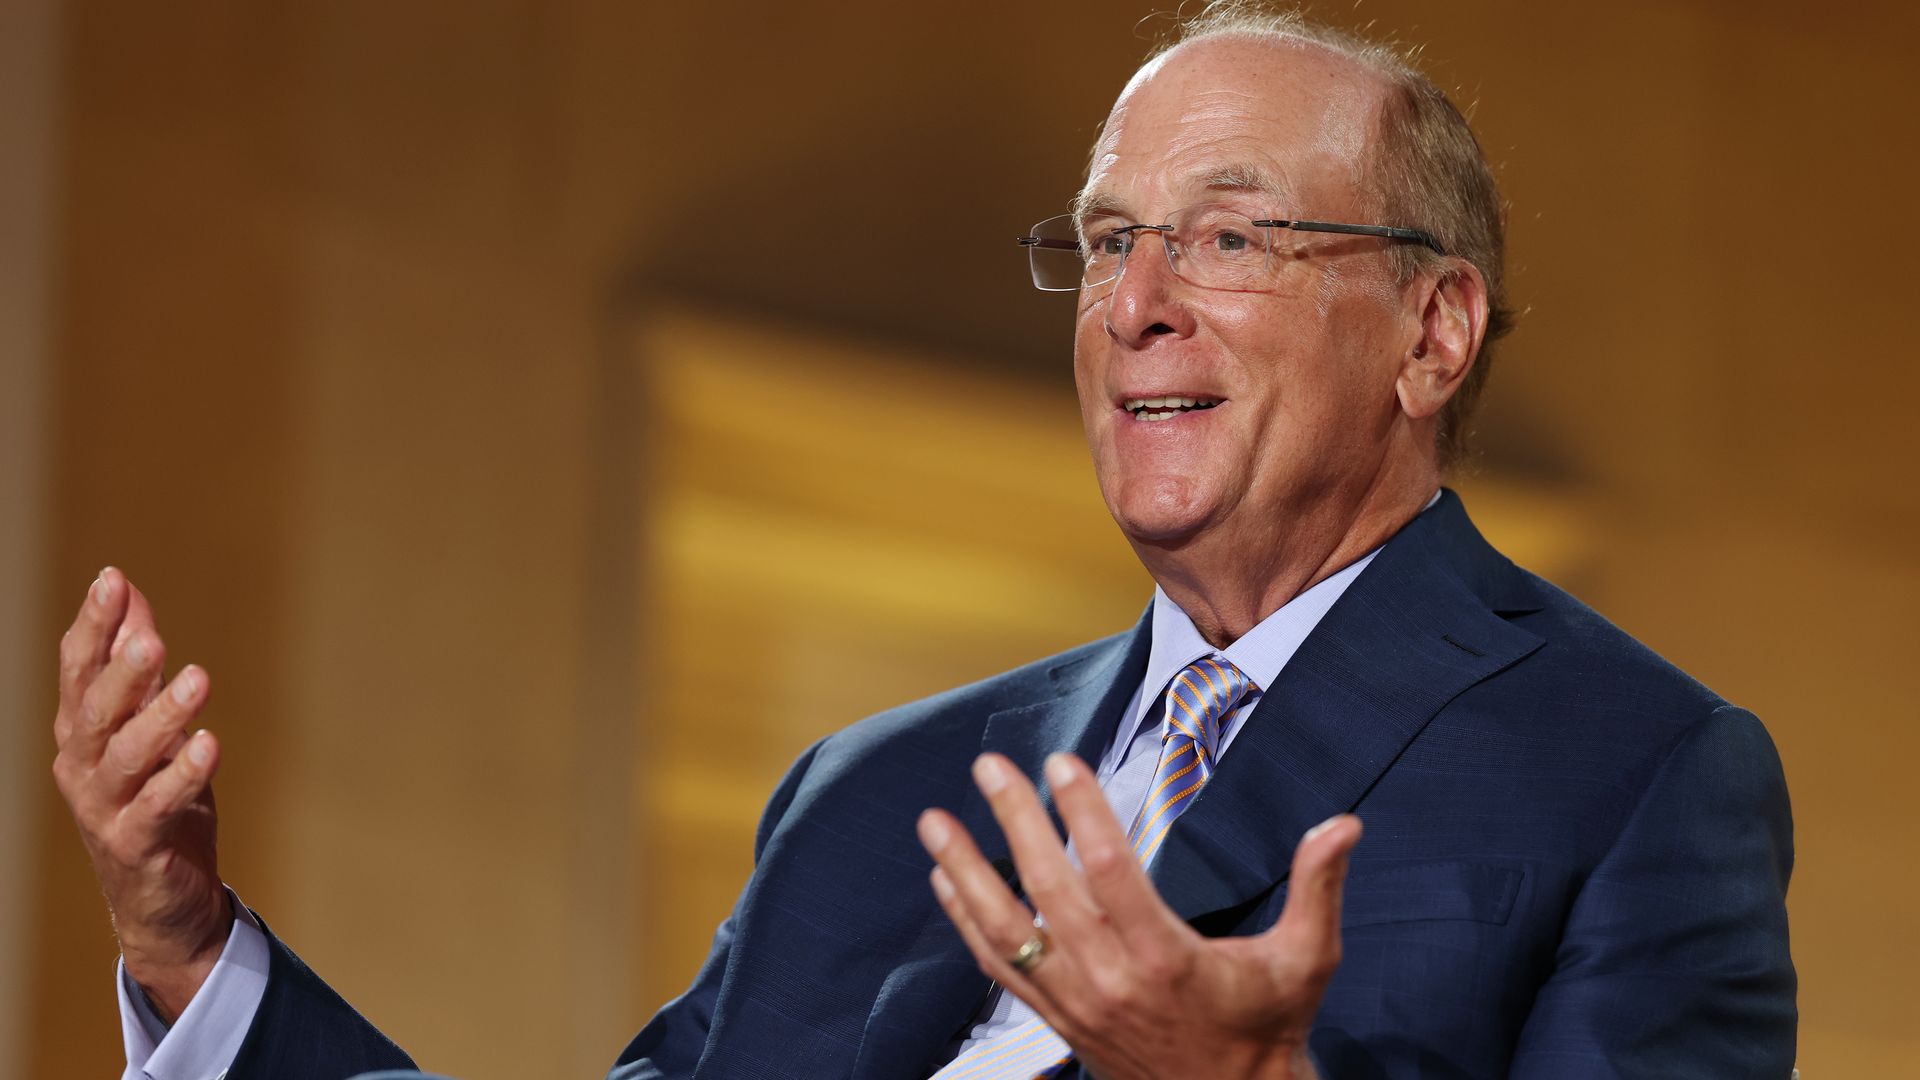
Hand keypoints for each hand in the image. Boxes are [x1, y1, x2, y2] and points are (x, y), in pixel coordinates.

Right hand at [51, 568, 229, 1022]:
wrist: (160, 903)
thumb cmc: (154, 803)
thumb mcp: (148, 728)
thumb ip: (138, 669)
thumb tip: (132, 599)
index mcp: (82, 733)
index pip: (79, 671)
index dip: (94, 626)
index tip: (112, 580)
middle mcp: (84, 767)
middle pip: (93, 709)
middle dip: (119, 669)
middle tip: (150, 634)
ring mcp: (105, 808)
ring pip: (126, 756)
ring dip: (160, 715)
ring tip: (198, 679)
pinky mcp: (137, 844)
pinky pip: (159, 805)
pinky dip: (183, 774)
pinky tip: (209, 743)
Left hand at [917, 752, 1360, 1079]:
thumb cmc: (1267, 1025)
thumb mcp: (1306, 959)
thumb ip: (1318, 888)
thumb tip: (1343, 825)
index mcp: (1167, 959)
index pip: (1113, 872)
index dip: (1084, 813)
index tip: (1062, 762)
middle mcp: (1111, 979)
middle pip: (1049, 890)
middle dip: (1015, 823)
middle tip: (990, 765)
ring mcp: (1076, 1002)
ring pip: (1007, 930)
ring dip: (965, 871)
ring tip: (933, 820)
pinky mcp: (1057, 1017)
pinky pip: (999, 966)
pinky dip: (965, 920)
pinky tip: (944, 877)